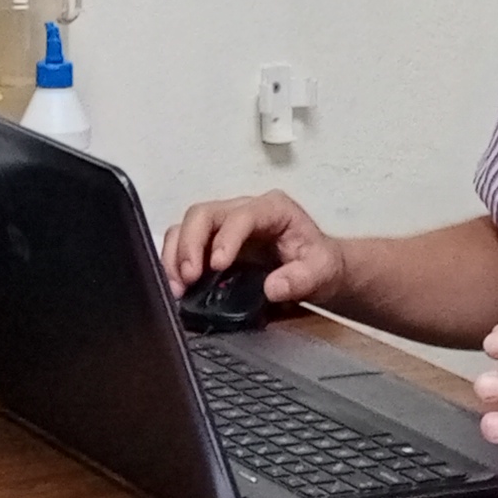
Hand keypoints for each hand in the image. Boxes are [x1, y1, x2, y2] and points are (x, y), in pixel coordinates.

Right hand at [160, 191, 347, 308]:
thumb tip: (273, 288)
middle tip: (188, 278)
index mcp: (272, 209)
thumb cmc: (318, 263)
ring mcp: (224, 225)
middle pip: (204, 214)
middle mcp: (243, 210)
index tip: (217, 265)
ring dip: (176, 256)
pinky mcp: (211, 243)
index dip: (225, 238)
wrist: (316, 269)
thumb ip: (302, 278)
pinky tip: (178, 287)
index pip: (241, 215)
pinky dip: (175, 264)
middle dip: (190, 244)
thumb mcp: (322, 271)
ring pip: (187, 226)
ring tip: (178, 287)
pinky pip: (184, 244)